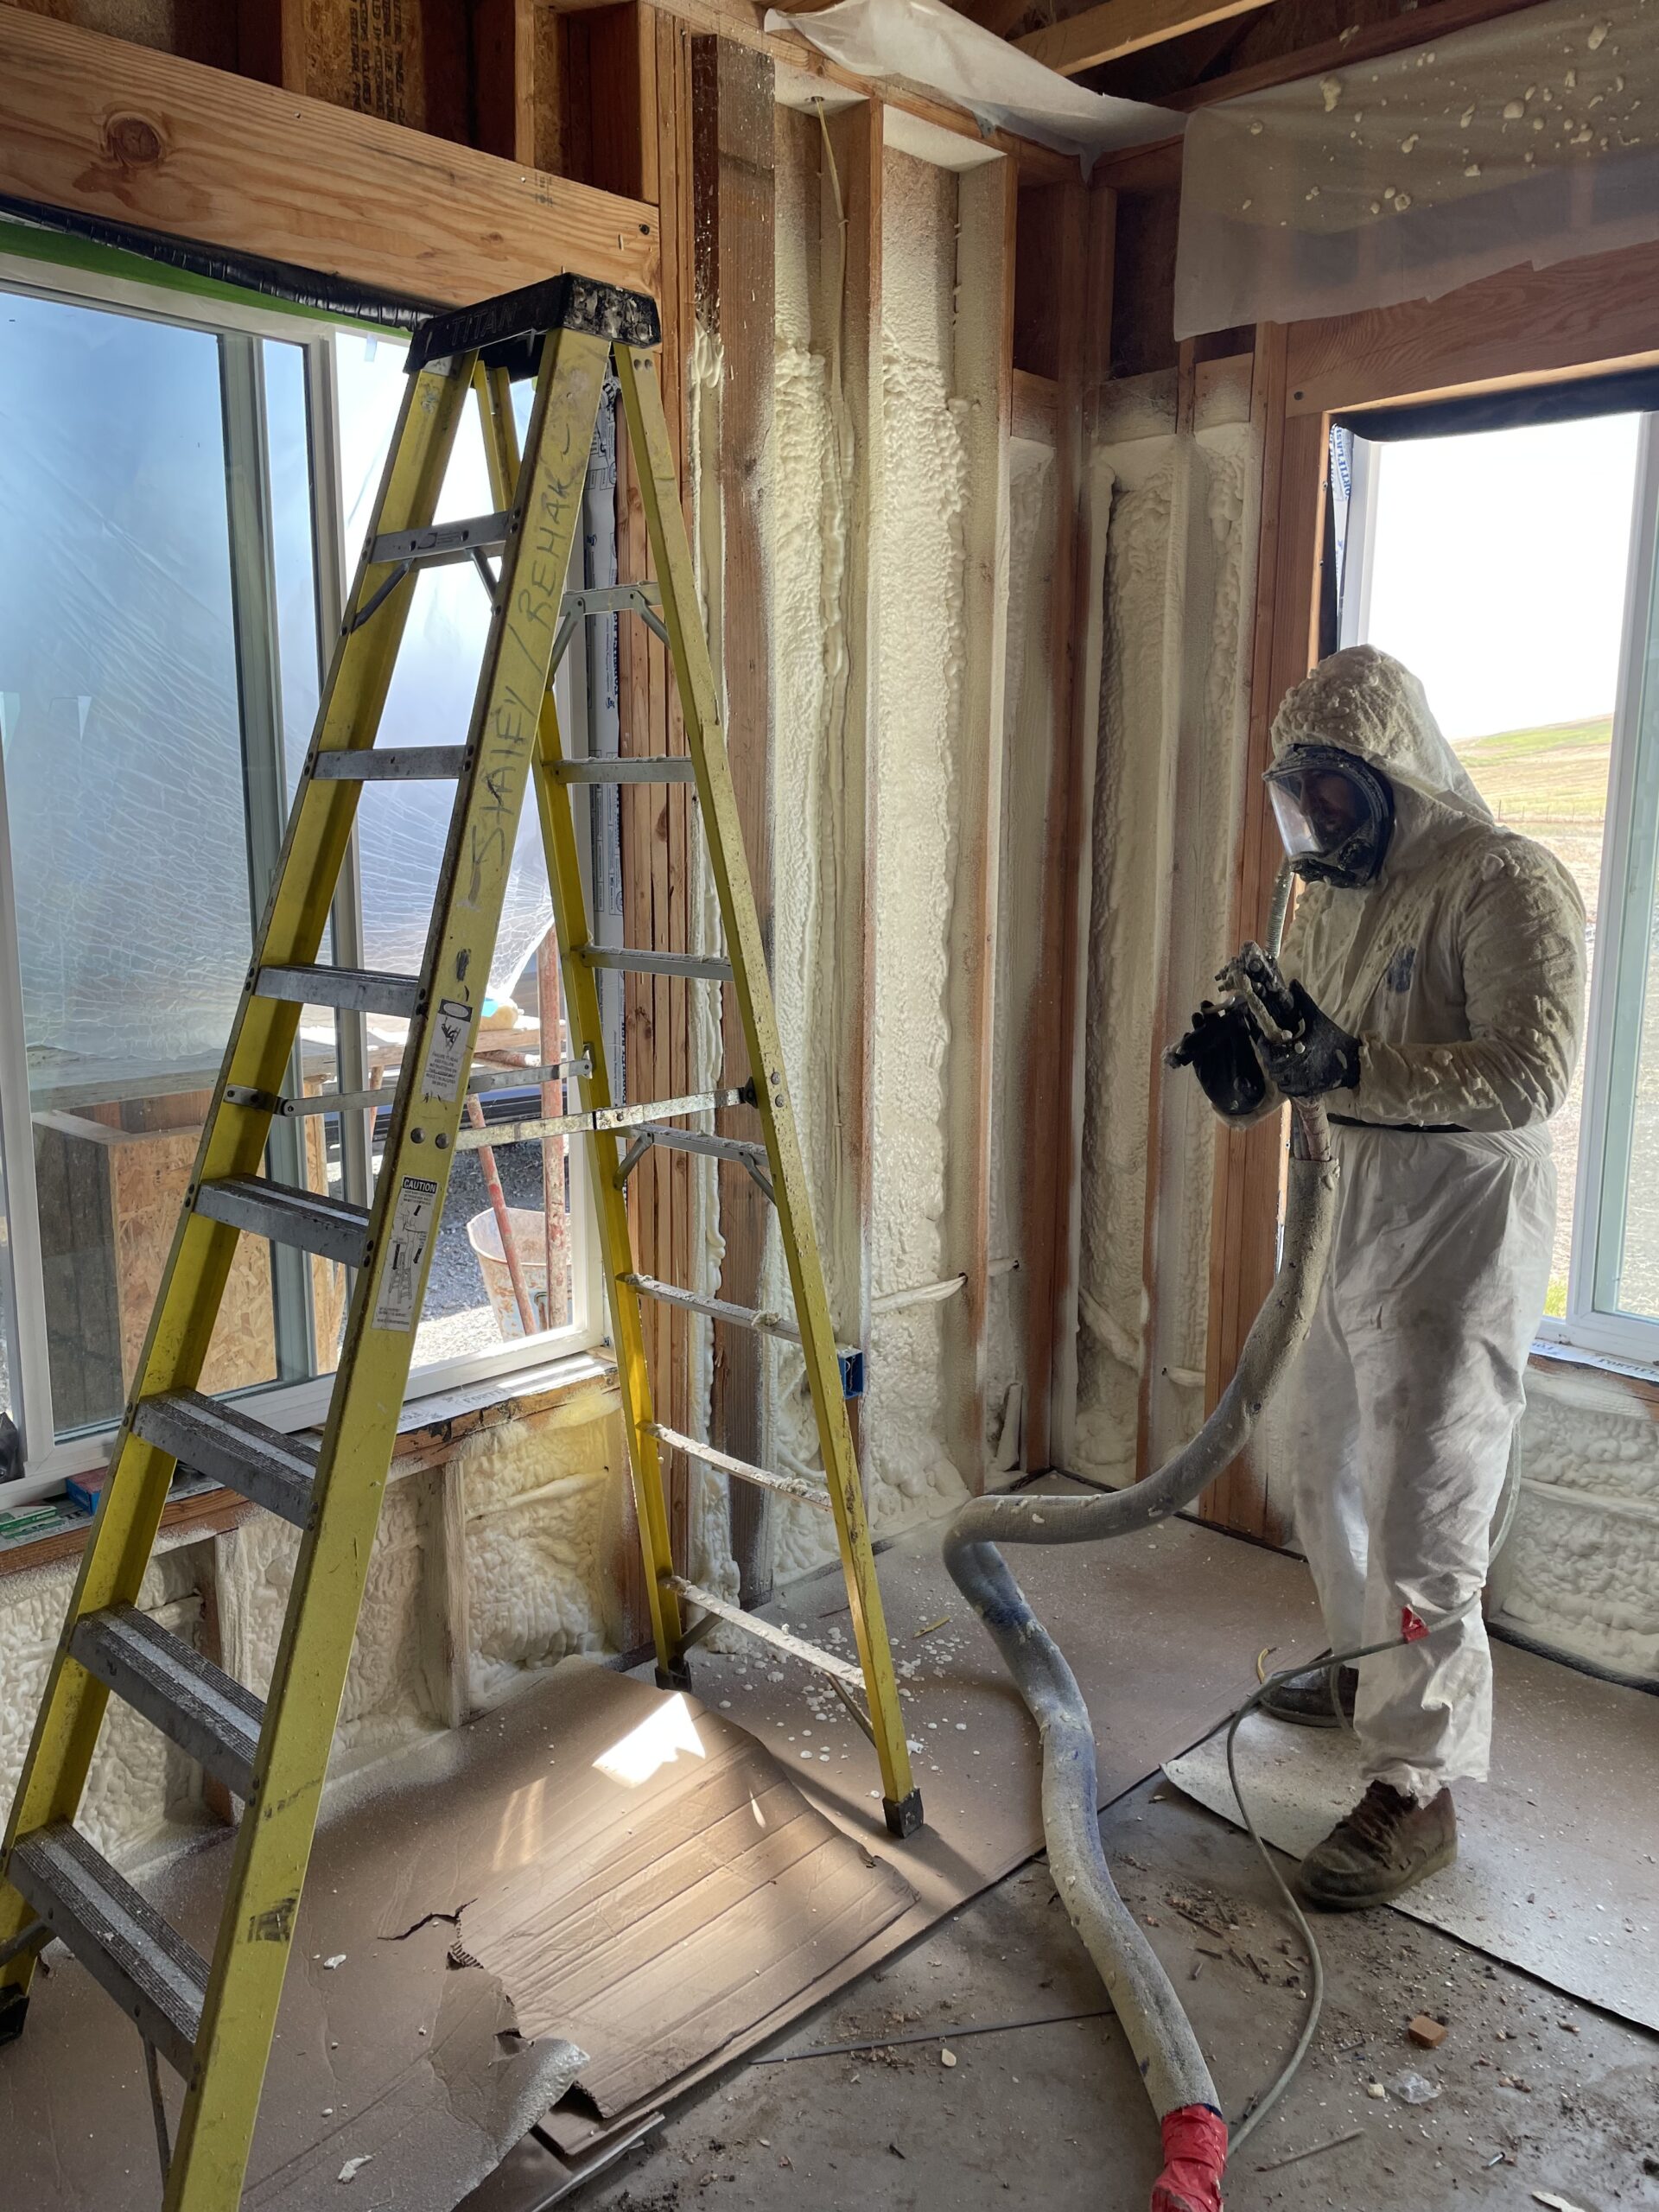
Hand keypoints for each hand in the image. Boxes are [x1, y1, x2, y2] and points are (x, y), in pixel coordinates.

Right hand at [1166, 1000, 1270, 1118]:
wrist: (1235, 1103)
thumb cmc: (1248, 1094)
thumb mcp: (1250, 1092)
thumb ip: (1245, 1087)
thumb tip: (1240, 1082)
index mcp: (1241, 1050)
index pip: (1237, 1030)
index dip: (1233, 1017)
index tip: (1229, 1007)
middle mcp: (1226, 1049)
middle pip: (1219, 1028)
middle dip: (1212, 1016)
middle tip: (1205, 1004)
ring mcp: (1212, 1055)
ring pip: (1205, 1037)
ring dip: (1200, 1026)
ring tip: (1196, 1016)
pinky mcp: (1201, 1064)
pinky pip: (1194, 1052)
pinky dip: (1189, 1045)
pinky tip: (1186, 1037)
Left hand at [1257, 979, 1359, 1097]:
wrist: (1354, 1061)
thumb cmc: (1334, 1038)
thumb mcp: (1318, 1018)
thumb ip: (1304, 1001)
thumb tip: (1293, 983)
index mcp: (1299, 1049)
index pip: (1271, 1052)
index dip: (1265, 1047)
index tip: (1266, 1040)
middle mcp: (1299, 1068)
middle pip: (1272, 1068)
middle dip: (1270, 1059)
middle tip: (1272, 1050)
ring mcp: (1304, 1081)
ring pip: (1279, 1081)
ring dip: (1277, 1071)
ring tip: (1280, 1061)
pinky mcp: (1309, 1090)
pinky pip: (1289, 1091)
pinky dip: (1286, 1083)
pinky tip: (1289, 1073)